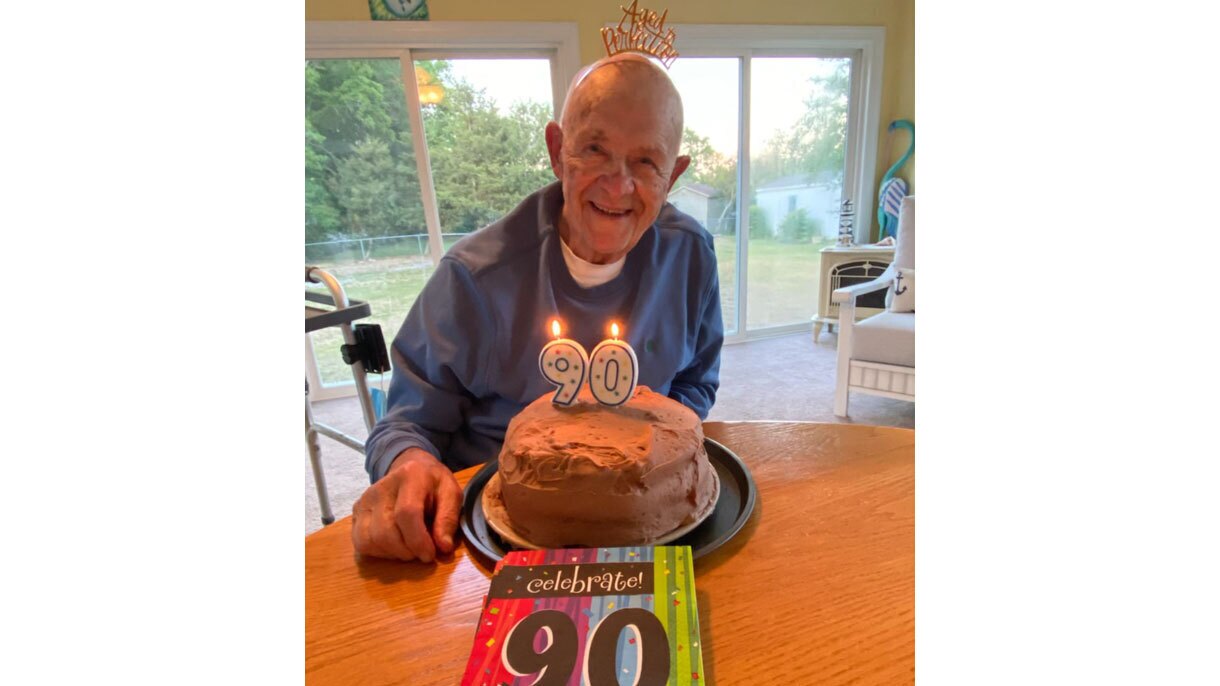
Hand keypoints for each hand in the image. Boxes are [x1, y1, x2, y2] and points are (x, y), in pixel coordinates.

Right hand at [351, 447, 460, 561]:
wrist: (410, 468)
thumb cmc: (433, 484)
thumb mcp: (451, 494)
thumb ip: (449, 519)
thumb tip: (442, 548)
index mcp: (409, 476)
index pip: (406, 513)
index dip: (418, 540)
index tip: (430, 554)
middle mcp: (381, 487)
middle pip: (385, 532)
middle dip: (407, 551)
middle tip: (421, 551)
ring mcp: (364, 500)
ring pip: (370, 540)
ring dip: (393, 553)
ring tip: (409, 547)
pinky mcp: (356, 512)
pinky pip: (361, 543)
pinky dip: (379, 552)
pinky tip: (394, 546)